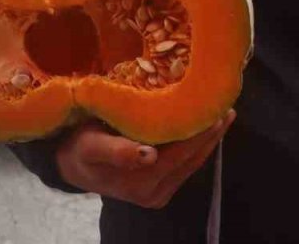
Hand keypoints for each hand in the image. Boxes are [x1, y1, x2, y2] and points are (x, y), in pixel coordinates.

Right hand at [56, 109, 234, 207]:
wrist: (73, 166)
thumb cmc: (80, 148)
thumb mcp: (91, 147)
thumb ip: (117, 152)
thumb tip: (148, 156)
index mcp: (140, 184)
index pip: (179, 154)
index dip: (198, 132)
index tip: (212, 107)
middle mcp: (153, 193)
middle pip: (191, 159)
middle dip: (210, 132)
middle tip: (225, 103)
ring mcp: (159, 193)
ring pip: (192, 162)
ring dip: (209, 138)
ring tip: (223, 112)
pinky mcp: (162, 188)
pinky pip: (186, 165)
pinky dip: (198, 145)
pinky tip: (207, 126)